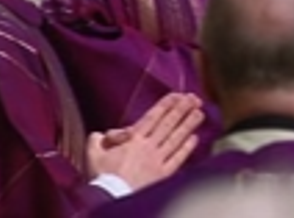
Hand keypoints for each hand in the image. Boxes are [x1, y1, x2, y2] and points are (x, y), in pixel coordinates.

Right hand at [87, 92, 203, 188]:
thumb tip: (100, 134)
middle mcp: (148, 146)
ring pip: (176, 138)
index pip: (153, 117)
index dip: (166, 104)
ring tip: (199, 113)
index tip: (177, 95)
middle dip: (182, 109)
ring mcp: (157, 160)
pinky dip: (186, 148)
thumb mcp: (93, 153)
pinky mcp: (162, 175)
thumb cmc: (102, 177)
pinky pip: (177, 159)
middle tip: (194, 98)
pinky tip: (194, 139)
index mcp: (132, 139)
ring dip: (188, 124)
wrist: (111, 197)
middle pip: (168, 124)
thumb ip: (97, 139)